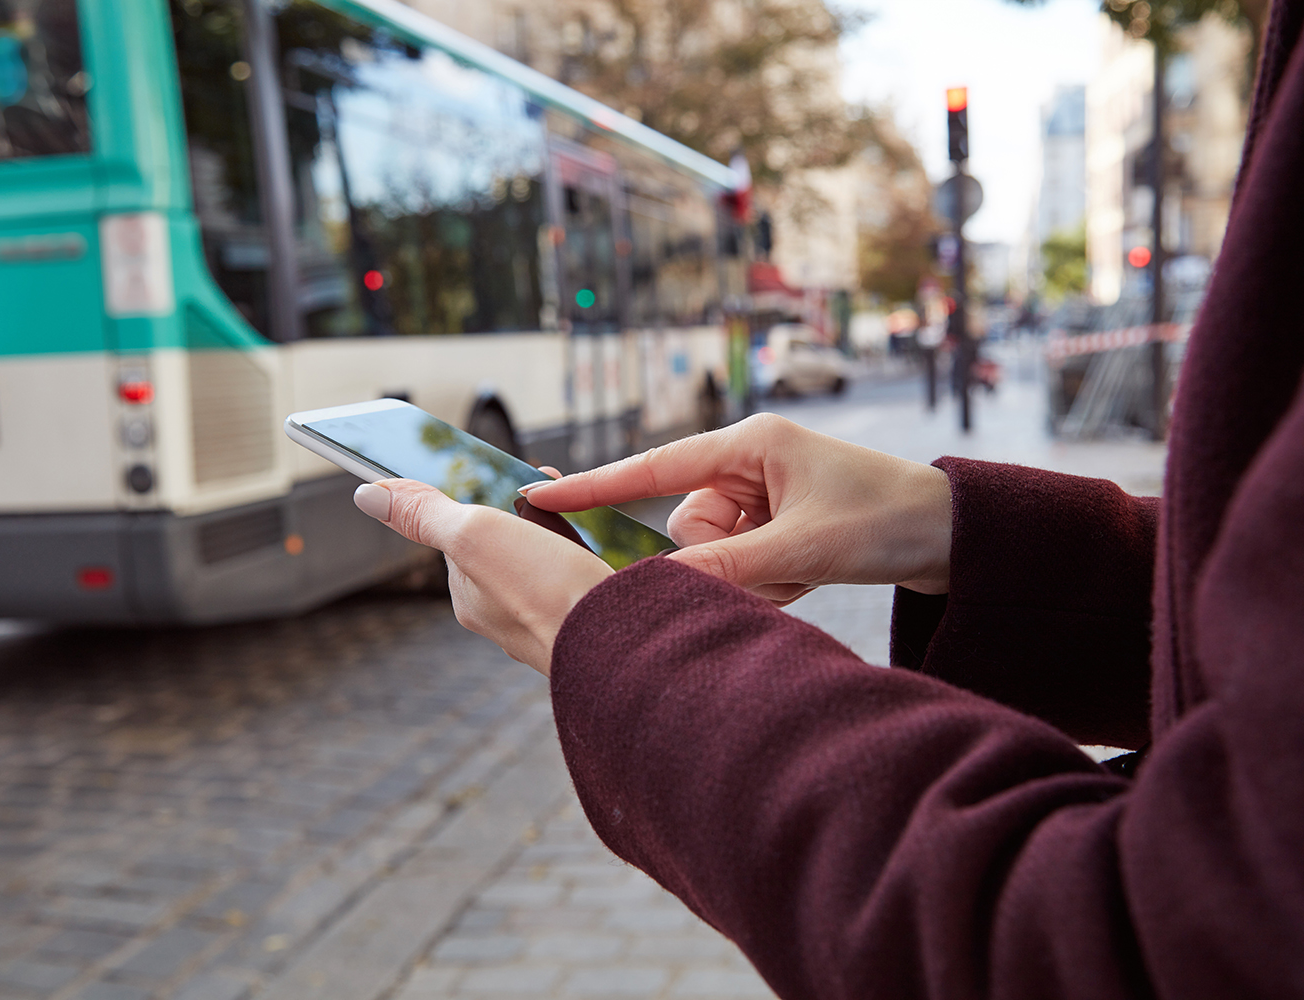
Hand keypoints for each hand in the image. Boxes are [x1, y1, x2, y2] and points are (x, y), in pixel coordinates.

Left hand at [353, 475, 612, 675]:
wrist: (624, 643)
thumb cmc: (545, 593)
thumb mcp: (474, 536)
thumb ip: (426, 513)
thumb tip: (367, 494)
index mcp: (470, 596)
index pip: (462, 532)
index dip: (482, 498)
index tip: (507, 477)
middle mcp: (504, 613)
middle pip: (507, 542)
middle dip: (526, 510)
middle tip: (548, 485)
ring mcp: (548, 618)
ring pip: (546, 558)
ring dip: (560, 529)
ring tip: (577, 512)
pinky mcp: (586, 619)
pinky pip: (578, 575)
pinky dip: (586, 554)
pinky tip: (600, 548)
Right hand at [521, 413, 951, 604]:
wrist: (958, 537)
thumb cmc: (889, 519)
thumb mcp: (805, 545)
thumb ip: (726, 568)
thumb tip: (659, 588)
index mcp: (749, 444)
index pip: (653, 467)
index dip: (594, 486)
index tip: (538, 494)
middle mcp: (748, 466)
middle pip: (688, 526)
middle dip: (726, 558)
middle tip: (782, 563)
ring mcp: (762, 498)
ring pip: (714, 553)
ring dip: (756, 575)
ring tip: (810, 568)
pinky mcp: (777, 528)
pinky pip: (742, 567)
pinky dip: (773, 581)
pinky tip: (814, 572)